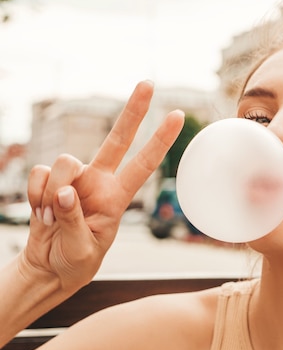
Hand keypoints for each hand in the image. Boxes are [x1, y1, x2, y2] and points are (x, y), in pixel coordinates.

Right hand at [21, 81, 183, 293]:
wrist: (49, 267)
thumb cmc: (76, 262)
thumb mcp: (83, 249)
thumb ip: (75, 221)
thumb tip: (65, 192)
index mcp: (118, 198)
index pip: (145, 164)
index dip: (161, 140)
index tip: (178, 116)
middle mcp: (99, 182)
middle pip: (117, 138)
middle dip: (133, 111)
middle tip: (148, 82)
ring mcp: (74, 179)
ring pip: (66, 162)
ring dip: (54, 191)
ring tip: (53, 219)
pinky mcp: (49, 181)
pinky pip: (40, 174)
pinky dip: (37, 195)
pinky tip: (42, 214)